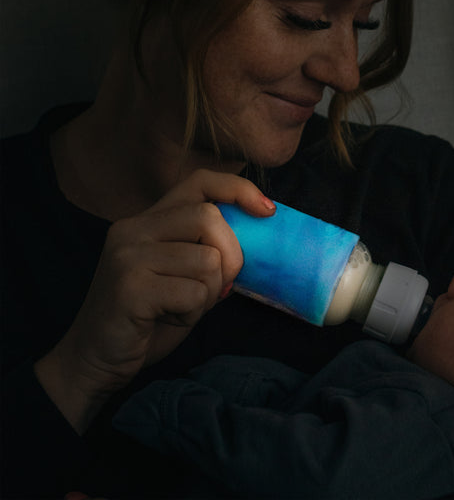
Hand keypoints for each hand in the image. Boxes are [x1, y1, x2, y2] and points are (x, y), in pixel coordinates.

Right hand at [35, 169, 274, 433]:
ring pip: (208, 259)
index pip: (200, 182)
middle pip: (210, 217)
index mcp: (147, 220)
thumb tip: (256, 232)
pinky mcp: (131, 286)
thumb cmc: (147, 318)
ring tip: (183, 306)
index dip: (238, 189)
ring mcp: (129, 255)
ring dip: (209, 292)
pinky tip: (169, 318)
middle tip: (219, 286)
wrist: (94, 362)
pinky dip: (194, 311)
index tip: (268, 211)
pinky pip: (194, 292)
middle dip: (231, 255)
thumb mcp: (180, 274)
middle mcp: (133, 229)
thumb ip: (207, 250)